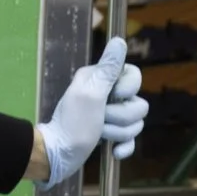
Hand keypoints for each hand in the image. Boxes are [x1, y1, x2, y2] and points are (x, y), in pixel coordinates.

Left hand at [34, 37, 147, 186]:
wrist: (58, 155)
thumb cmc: (72, 123)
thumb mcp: (90, 93)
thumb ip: (107, 69)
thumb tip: (119, 40)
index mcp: (100, 79)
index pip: (134, 75)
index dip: (129, 89)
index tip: (114, 96)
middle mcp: (107, 94)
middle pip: (138, 104)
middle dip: (120, 116)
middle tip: (100, 118)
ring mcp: (111, 116)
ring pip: (136, 123)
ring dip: (118, 132)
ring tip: (99, 134)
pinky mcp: (112, 135)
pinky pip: (131, 139)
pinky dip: (124, 147)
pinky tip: (114, 151)